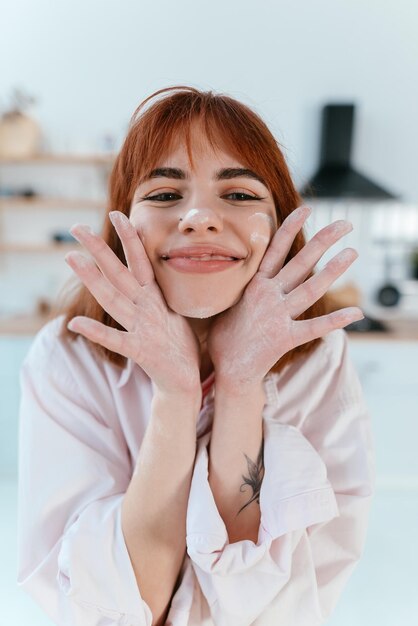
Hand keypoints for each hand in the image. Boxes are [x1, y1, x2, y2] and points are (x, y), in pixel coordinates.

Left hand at [65, 211, 201, 395]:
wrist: (186, 381)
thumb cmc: (177, 345)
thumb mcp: (170, 313)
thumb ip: (154, 296)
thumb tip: (144, 276)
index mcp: (155, 299)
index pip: (141, 262)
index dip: (129, 238)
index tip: (116, 215)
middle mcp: (148, 308)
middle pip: (120, 274)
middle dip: (99, 249)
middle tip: (78, 228)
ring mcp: (144, 328)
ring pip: (114, 298)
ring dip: (92, 279)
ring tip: (71, 258)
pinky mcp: (140, 351)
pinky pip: (115, 340)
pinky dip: (96, 331)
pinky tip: (74, 323)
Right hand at [207, 206, 362, 389]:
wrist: (228, 370)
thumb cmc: (225, 337)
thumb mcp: (227, 304)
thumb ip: (241, 286)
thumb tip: (240, 268)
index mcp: (253, 285)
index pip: (275, 250)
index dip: (291, 227)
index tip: (306, 208)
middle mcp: (267, 296)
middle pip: (300, 262)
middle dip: (323, 240)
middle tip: (345, 224)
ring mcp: (277, 316)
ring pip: (310, 288)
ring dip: (333, 270)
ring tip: (352, 252)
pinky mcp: (286, 338)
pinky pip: (315, 328)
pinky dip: (336, 320)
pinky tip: (356, 312)